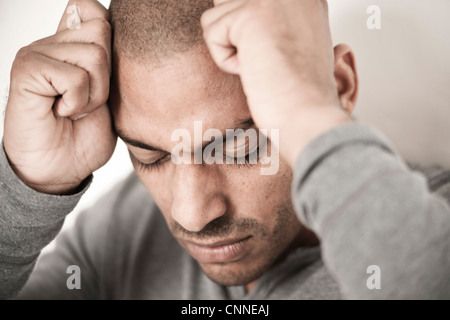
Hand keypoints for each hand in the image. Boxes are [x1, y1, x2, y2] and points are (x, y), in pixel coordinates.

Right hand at [4, 0, 115, 194]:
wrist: (61, 170)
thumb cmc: (84, 136)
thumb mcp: (109, 96)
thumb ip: (109, 63)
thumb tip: (113, 27)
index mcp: (70, 46)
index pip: (91, 9)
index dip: (108, 33)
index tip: (102, 74)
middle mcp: (52, 43)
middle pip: (102, 32)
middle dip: (106, 76)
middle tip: (88, 101)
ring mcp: (36, 54)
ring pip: (94, 55)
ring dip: (93, 93)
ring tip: (76, 109)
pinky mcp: (27, 70)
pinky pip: (74, 77)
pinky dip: (77, 102)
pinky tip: (62, 112)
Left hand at [201, 0, 350, 164]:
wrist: (307, 116)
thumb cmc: (299, 93)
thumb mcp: (291, 45)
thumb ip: (269, 23)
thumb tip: (234, 19)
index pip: (247, 5)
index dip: (247, 36)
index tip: (271, 57)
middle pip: (229, 6)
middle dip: (235, 39)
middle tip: (267, 63)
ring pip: (216, 17)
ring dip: (230, 50)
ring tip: (263, 66)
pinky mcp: (251, 14)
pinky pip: (211, 32)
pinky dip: (225, 60)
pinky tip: (255, 70)